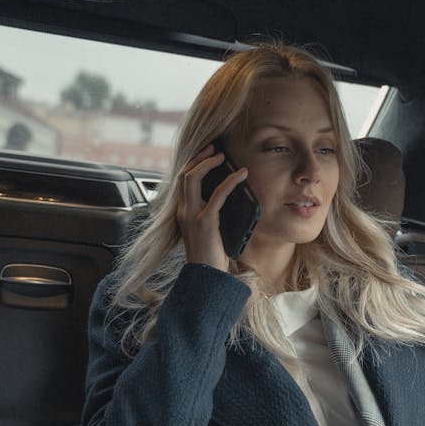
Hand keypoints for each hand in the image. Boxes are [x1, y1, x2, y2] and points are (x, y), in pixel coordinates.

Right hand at [177, 144, 249, 271]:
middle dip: (198, 157)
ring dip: (208, 163)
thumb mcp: (208, 230)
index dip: (194, 164)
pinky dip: (230, 181)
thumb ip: (211, 213)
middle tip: (214, 148)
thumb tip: (227, 196)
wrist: (205, 277)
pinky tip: (241, 175)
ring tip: (222, 155)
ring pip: (192, 178)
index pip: (183, 181)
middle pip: (184, 174)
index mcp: (182, 212)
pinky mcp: (206, 222)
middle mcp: (183, 211)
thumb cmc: (210, 256)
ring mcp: (192, 216)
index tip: (207, 153)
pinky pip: (218, 194)